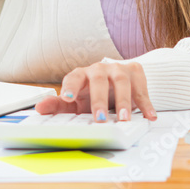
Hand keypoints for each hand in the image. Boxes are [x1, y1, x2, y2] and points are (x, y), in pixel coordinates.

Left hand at [34, 60, 156, 121]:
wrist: (118, 80)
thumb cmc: (93, 92)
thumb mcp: (76, 101)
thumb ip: (59, 106)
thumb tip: (40, 109)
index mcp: (82, 75)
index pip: (74, 77)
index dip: (70, 86)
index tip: (67, 97)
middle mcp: (100, 69)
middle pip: (99, 79)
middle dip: (99, 99)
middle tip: (100, 118)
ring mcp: (119, 69)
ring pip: (121, 80)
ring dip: (124, 100)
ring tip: (124, 119)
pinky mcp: (135, 72)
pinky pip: (141, 87)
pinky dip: (146, 102)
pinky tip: (149, 116)